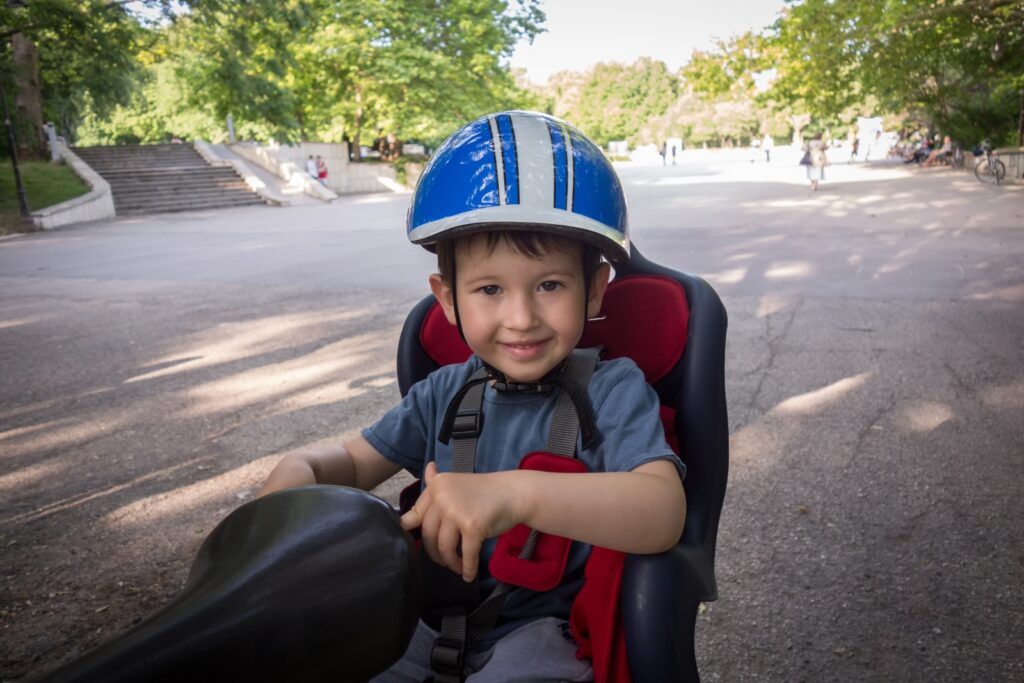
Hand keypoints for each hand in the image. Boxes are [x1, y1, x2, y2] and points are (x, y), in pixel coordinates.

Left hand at [400, 462, 521, 581]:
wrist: (513, 493)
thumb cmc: (485, 491)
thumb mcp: (457, 483)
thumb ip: (439, 484)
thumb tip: (427, 469)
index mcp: (436, 486)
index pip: (414, 515)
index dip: (412, 533)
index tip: (416, 544)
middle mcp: (442, 497)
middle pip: (428, 535)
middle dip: (435, 553)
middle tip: (444, 560)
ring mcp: (456, 512)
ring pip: (444, 547)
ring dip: (450, 563)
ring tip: (456, 567)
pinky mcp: (472, 527)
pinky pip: (466, 555)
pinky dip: (467, 568)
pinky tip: (468, 575)